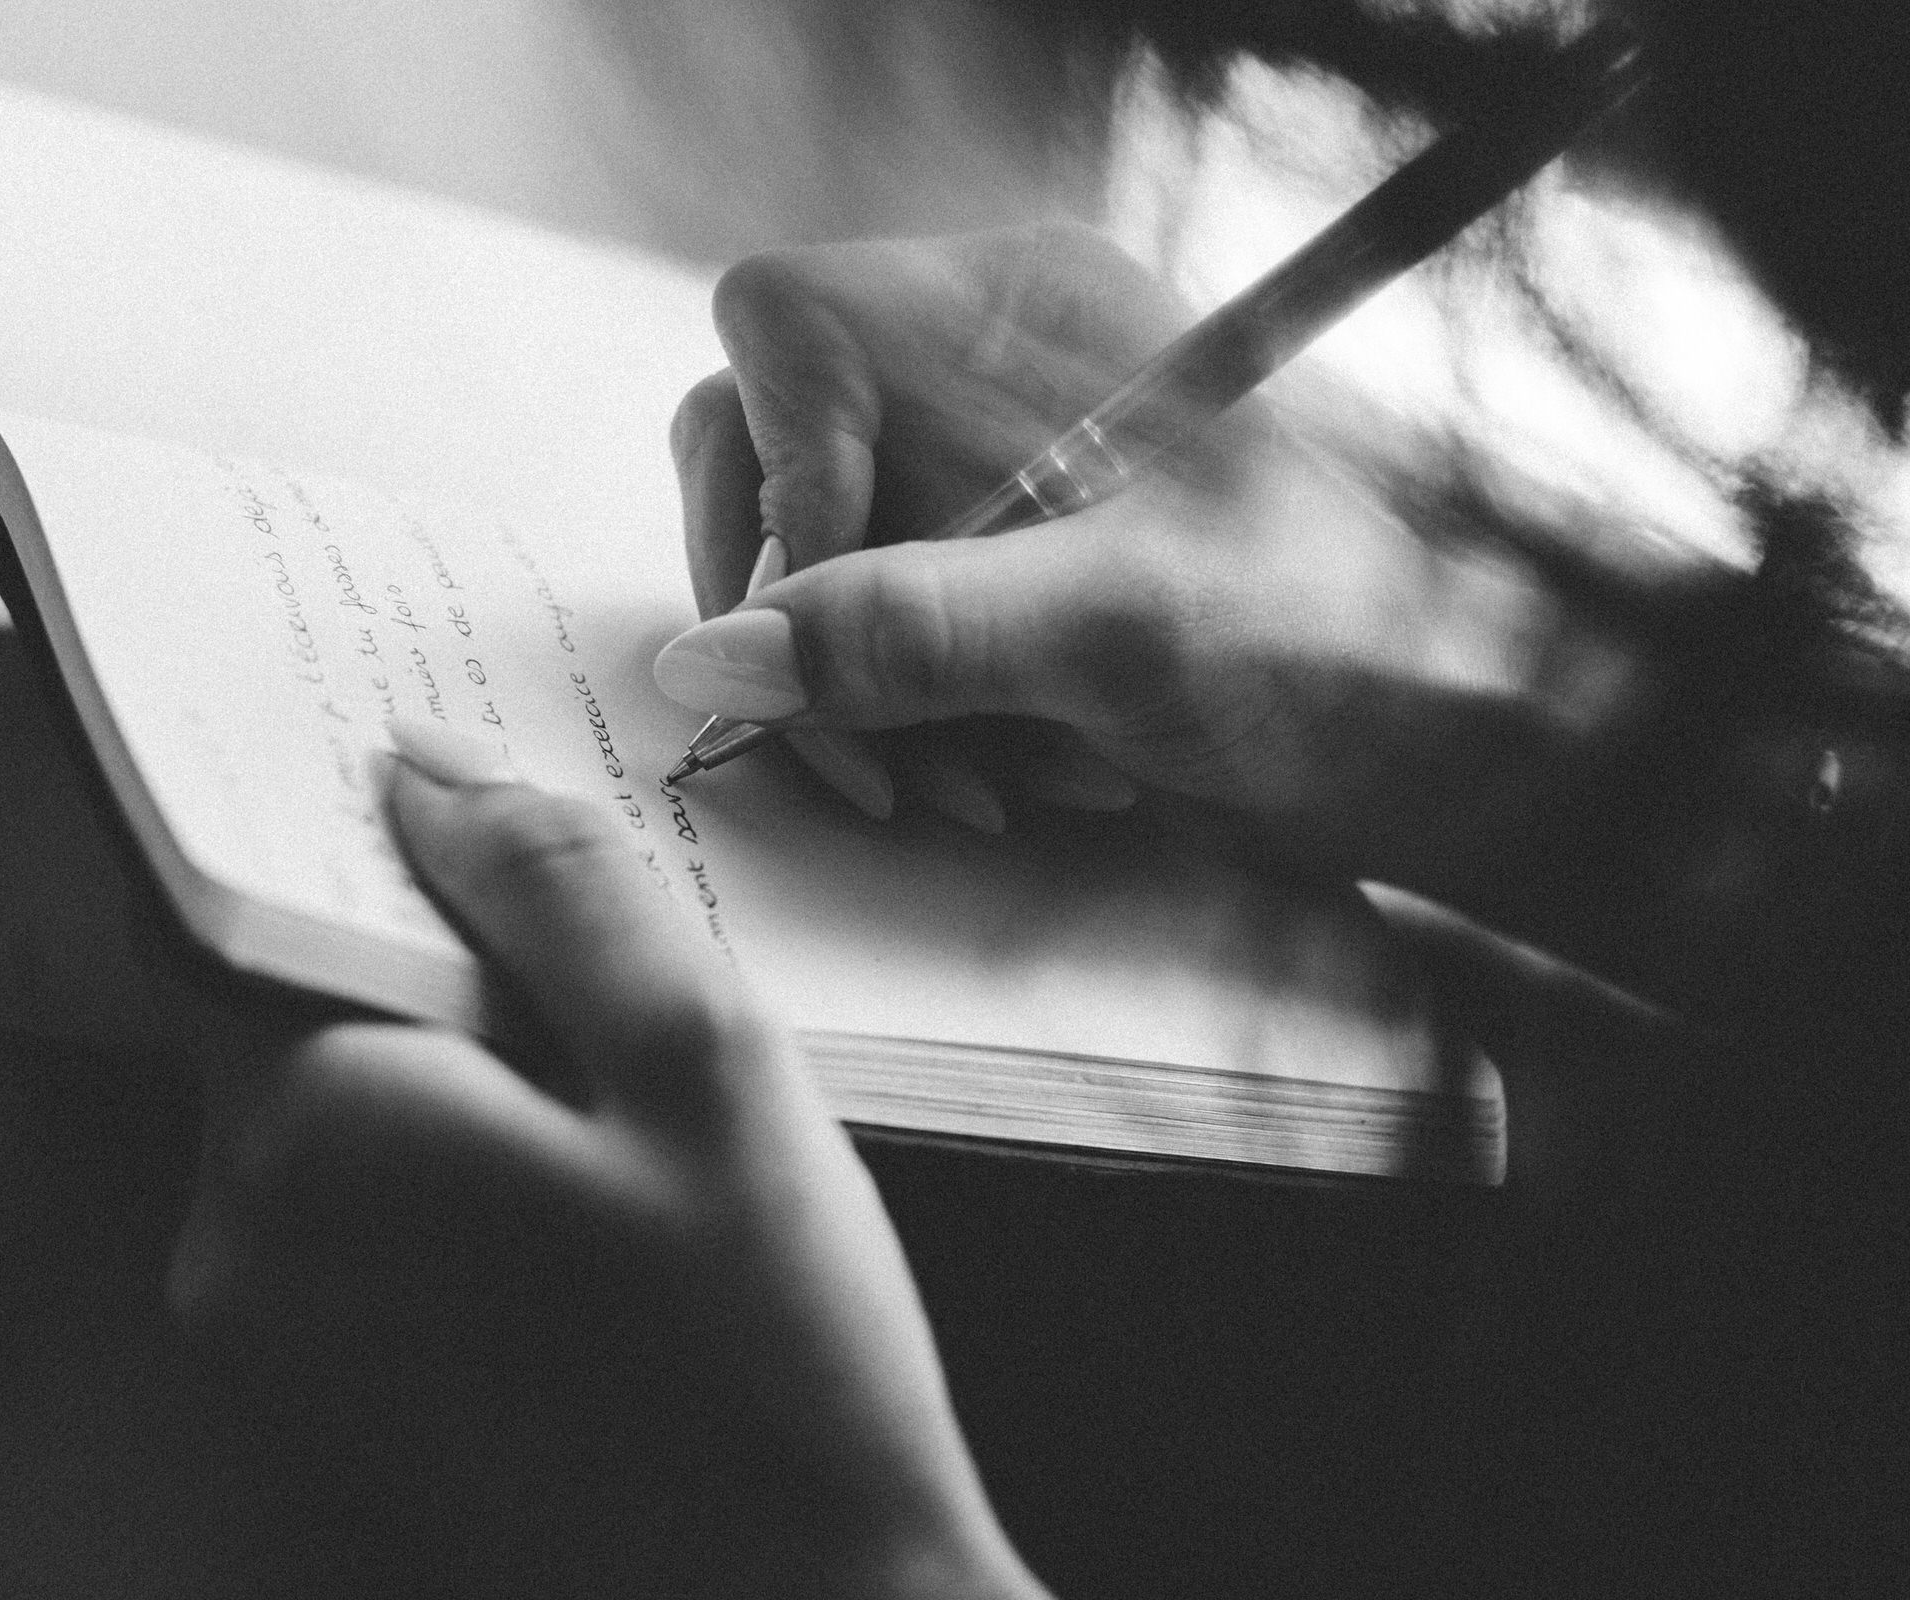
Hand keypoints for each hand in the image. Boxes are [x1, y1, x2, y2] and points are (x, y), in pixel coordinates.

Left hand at [0, 723, 1043, 1599]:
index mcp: (307, 1121)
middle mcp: (232, 1233)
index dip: (334, 837)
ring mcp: (261, 1338)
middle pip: (283, 1008)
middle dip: (412, 959)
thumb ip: (552, 888)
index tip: (429, 801)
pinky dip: (430, 1176)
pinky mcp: (318, 1405)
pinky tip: (574, 1207)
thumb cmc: (772, 1345)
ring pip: (320, 1116)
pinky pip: (343, 1223)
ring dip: (436, 1071)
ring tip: (604, 1089)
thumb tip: (415, 763)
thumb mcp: (702, 1066)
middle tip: (576, 952)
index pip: (237, 900)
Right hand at [656, 226, 1691, 940]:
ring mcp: (978, 477)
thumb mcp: (1121, 632)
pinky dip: (907, 727)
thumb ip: (909, 634)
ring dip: (857, 698)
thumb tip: (708, 660)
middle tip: (868, 746)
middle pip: (764, 451)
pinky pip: (867, 635)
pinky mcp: (987, 572)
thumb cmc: (1343, 641)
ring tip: (978, 784)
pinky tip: (1005, 779)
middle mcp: (982, 376)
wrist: (1458, 739)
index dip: (772, 469)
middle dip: (802, 617)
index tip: (818, 606)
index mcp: (1020, 312)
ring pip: (806, 564)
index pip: (787, 328)